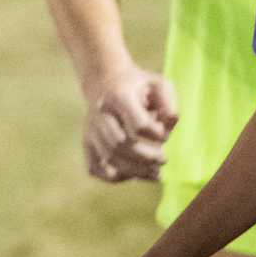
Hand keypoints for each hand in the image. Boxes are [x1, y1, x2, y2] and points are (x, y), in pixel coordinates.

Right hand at [82, 66, 178, 183]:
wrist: (105, 80)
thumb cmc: (138, 84)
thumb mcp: (159, 84)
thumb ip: (169, 103)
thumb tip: (169, 125)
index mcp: (120, 96)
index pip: (138, 123)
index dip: (156, 134)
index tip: (165, 134)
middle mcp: (101, 113)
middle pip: (120, 144)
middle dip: (145, 157)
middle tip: (163, 160)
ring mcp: (90, 129)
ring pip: (109, 158)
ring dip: (134, 171)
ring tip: (155, 174)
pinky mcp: (86, 141)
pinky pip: (94, 167)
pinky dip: (113, 177)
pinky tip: (132, 175)